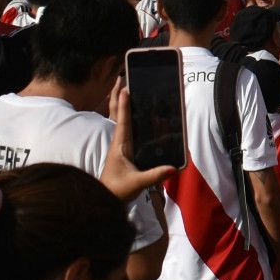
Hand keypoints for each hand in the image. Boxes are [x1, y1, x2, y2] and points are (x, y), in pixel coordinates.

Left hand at [102, 81, 176, 201]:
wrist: (105, 200)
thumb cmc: (117, 190)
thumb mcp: (137, 183)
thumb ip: (154, 175)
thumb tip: (174, 167)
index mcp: (119, 145)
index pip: (122, 121)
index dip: (123, 104)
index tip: (125, 88)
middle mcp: (118, 142)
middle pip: (117, 114)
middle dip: (119, 97)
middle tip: (121, 79)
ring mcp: (120, 146)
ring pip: (120, 120)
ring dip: (123, 104)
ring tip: (126, 88)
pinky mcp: (124, 151)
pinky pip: (126, 129)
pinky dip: (128, 117)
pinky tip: (136, 112)